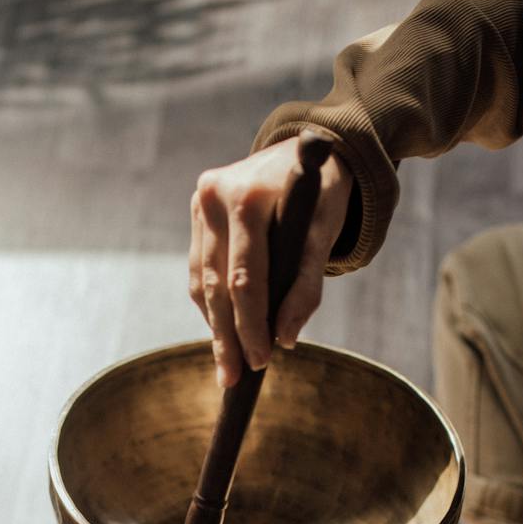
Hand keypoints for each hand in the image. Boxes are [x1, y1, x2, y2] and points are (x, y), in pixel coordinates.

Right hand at [189, 136, 350, 388]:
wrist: (315, 143)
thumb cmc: (326, 191)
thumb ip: (307, 285)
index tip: (260, 362)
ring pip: (201, 281)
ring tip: (227, 366)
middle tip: (233, 380)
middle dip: (227, 336)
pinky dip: (211, 303)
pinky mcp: (196, 211)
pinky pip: (199, 269)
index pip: (245, 278)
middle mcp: (215, 196)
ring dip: (215, 326)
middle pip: (216, 285)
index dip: (251, 325)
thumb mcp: (326, 232)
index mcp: (248, 197)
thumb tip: (287, 339)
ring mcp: (200, 202)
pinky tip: (224, 330)